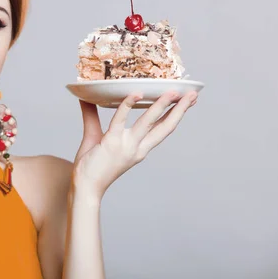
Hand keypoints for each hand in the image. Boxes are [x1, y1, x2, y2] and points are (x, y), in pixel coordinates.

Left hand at [72, 91, 197, 200]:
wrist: (84, 187)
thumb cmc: (90, 166)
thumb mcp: (95, 136)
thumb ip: (92, 116)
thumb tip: (86, 97)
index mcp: (138, 148)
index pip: (162, 129)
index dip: (176, 115)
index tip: (187, 102)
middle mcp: (138, 148)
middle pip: (165, 126)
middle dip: (181, 110)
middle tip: (193, 94)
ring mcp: (127, 146)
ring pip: (150, 122)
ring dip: (163, 105)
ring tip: (174, 92)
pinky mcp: (113, 143)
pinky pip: (121, 120)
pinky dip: (129, 105)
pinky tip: (137, 93)